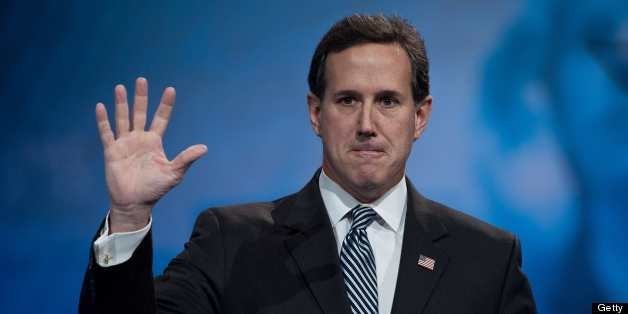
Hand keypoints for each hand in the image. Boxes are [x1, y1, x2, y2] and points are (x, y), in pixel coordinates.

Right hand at [95, 77, 206, 232]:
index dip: (165, 105)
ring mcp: (125, 144)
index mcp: (154, 142)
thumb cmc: (155, 189)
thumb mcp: (174, 173)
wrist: (134, 203)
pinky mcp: (111, 151)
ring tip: (120, 87)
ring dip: (121, 104)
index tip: (170, 89)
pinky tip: (101, 106)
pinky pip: (106, 133)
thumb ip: (186, 158)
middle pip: (140, 113)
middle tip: (141, 79)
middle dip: (141, 97)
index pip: (161, 118)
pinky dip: (103, 120)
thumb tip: (204, 148)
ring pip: (122, 119)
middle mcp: (139, 139)